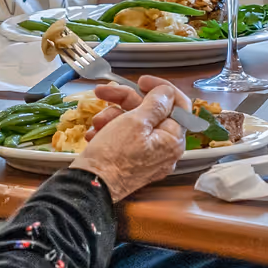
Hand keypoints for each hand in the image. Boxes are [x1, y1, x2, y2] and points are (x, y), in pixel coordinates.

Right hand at [72, 78, 189, 201]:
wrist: (88, 186)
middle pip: (151, 112)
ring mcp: (148, 157)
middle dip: (125, 101)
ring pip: (134, 124)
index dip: (160, 88)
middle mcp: (164, 150)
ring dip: (113, 116)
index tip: (140, 81)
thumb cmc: (113, 155)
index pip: (179, 105)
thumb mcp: (136, 121)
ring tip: (96, 122)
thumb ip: (156, 103)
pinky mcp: (131, 162)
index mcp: (173, 140)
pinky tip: (93, 134)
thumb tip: (168, 92)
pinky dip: (109, 131)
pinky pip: (124, 139)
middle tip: (103, 92)